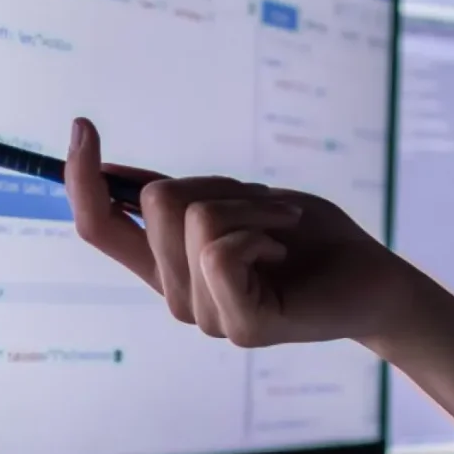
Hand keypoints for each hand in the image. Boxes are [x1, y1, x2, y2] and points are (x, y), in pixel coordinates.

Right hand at [62, 117, 408, 347]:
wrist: (374, 280)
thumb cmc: (310, 237)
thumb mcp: (238, 200)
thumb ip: (182, 196)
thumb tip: (115, 170)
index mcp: (170, 267)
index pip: (99, 227)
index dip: (80, 178)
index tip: (83, 126)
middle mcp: (178, 295)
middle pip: (155, 200)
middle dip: (217, 181)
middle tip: (267, 206)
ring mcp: (206, 316)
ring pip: (194, 220)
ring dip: (250, 204)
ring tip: (282, 225)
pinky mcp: (239, 326)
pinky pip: (220, 250)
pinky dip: (260, 228)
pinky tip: (283, 247)